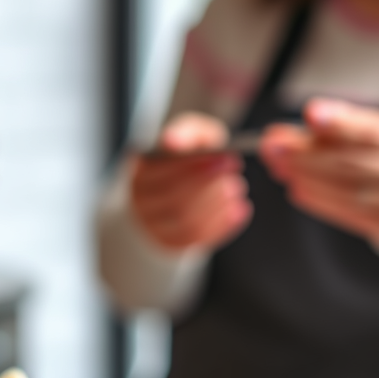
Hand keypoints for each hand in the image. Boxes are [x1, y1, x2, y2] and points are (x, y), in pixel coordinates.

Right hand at [129, 112, 251, 251]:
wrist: (172, 192)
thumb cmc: (185, 160)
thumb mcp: (189, 138)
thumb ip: (189, 134)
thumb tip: (173, 142)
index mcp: (140, 169)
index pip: (163, 169)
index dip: (196, 163)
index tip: (228, 156)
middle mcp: (139, 200)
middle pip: (174, 197)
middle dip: (210, 183)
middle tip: (235, 172)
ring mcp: (151, 226)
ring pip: (185, 220)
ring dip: (216, 204)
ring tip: (236, 189)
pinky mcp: (167, 243)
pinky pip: (194, 239)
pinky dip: (221, 224)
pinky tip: (239, 209)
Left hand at [259, 98, 378, 245]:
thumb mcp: (375, 136)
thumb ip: (341, 126)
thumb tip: (307, 116)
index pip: (370, 130)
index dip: (341, 122)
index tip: (310, 114)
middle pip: (349, 161)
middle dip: (305, 154)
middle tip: (272, 147)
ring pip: (344, 188)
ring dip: (305, 177)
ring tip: (278, 167)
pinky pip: (344, 211)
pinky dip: (317, 199)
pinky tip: (295, 190)